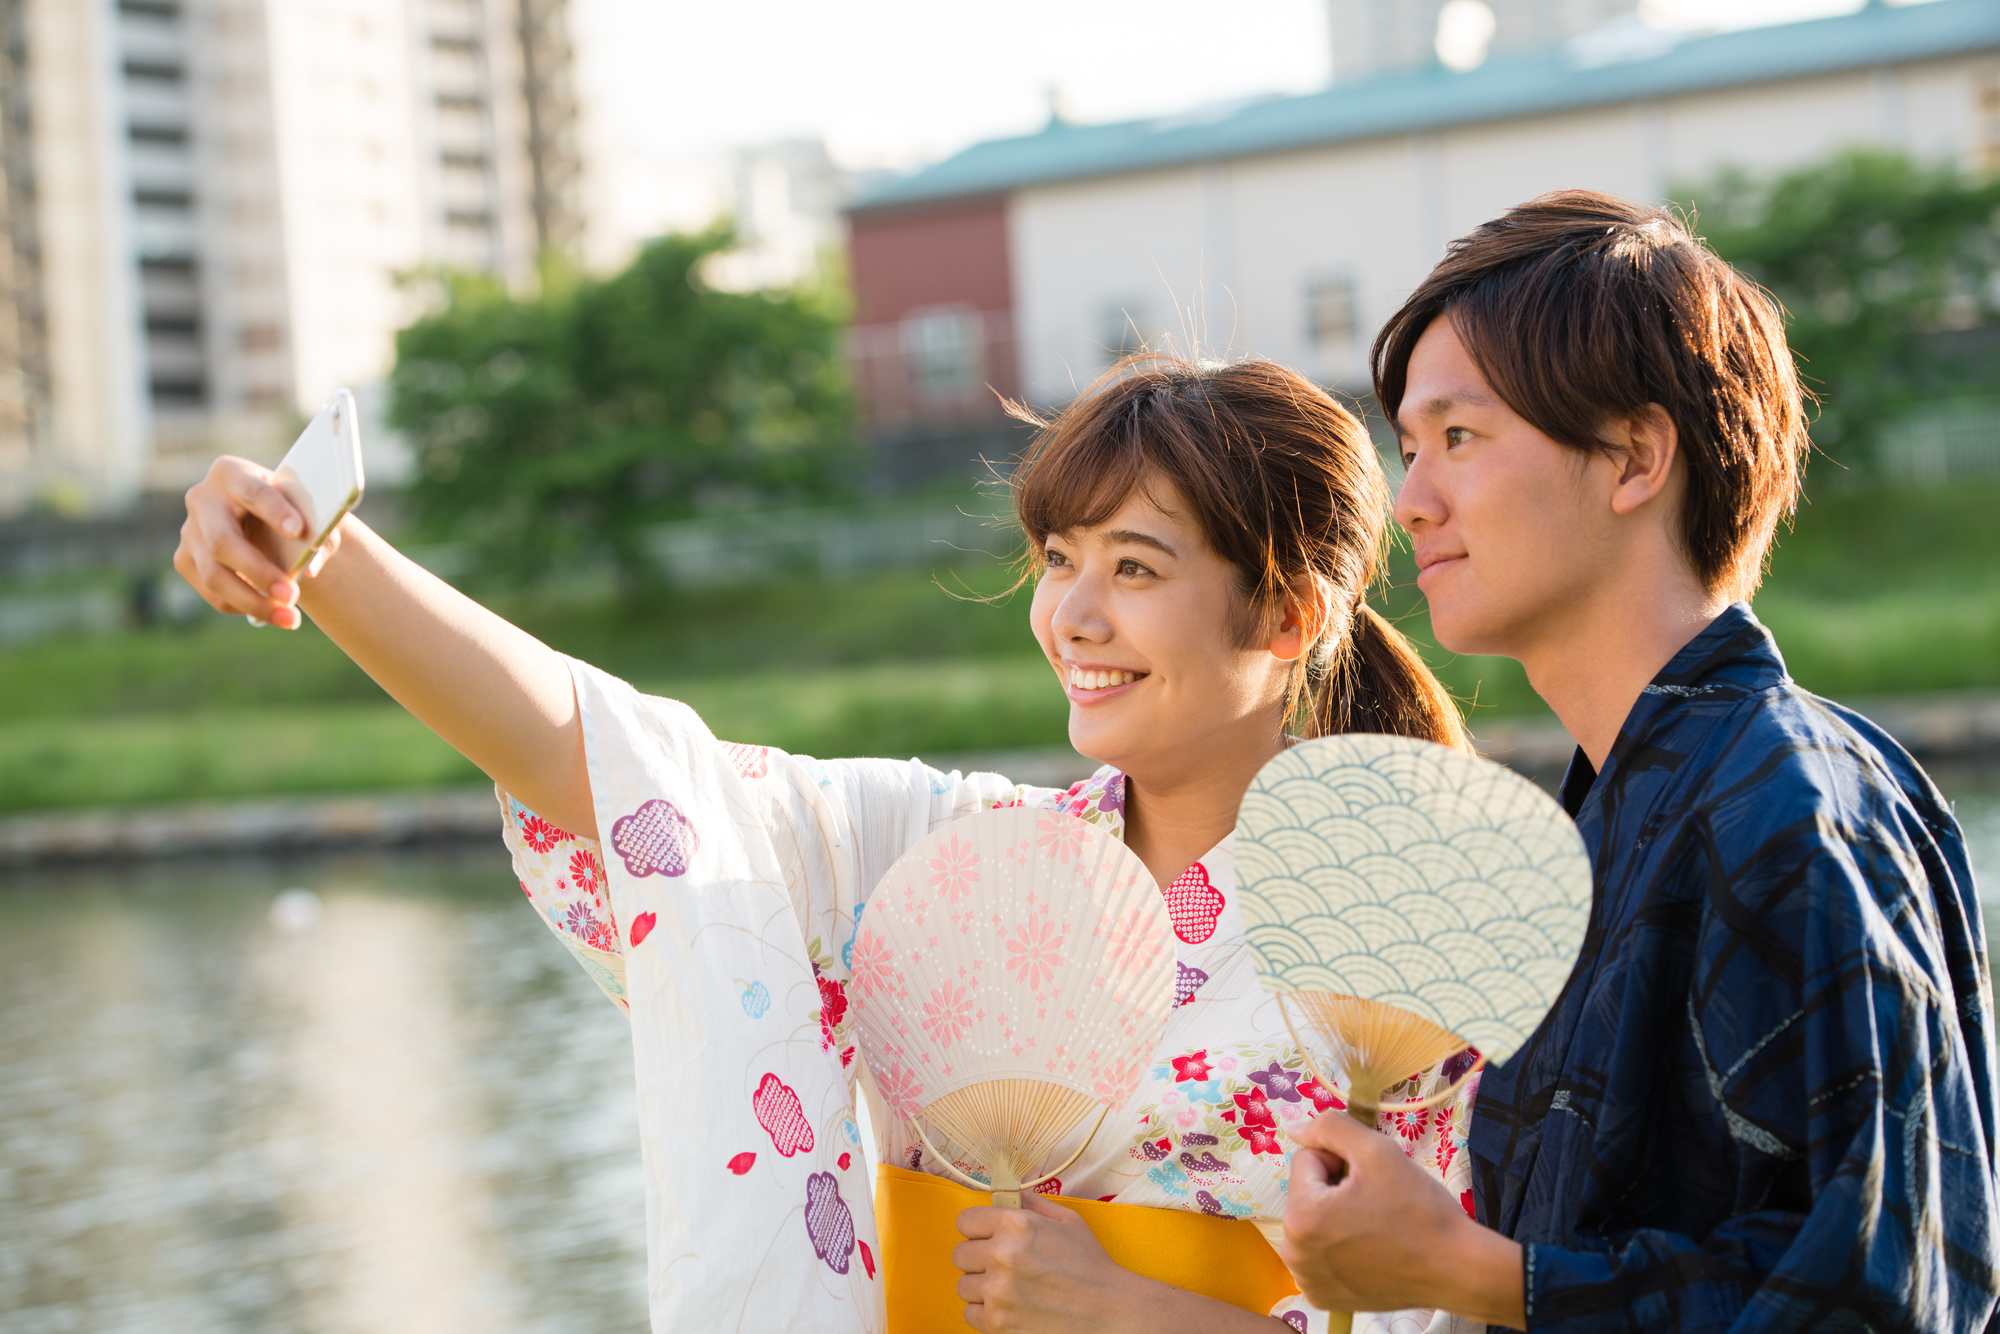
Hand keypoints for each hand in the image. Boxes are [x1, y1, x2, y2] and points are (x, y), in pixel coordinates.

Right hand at [175, 455, 343, 629]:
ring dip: (253, 602)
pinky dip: (242, 606)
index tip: (299, 532)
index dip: (275, 511)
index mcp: (230, 473)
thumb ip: (317, 528)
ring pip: (213, 574)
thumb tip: (311, 567)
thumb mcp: (304, 504)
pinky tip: (270, 612)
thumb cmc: (288, 506)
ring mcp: (188, 531)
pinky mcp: (184, 559)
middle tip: (292, 594)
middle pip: (223, 541)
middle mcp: (201, 499)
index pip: (252, 491)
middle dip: (259, 572)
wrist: (261, 516)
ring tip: (290, 618)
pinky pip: (210, 591)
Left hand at [953, 1193, 1150, 1332]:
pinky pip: (970, 1313)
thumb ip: (1031, 1203)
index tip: (986, 1236)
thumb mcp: (1067, 1221)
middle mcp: (1002, 1255)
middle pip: (960, 1254)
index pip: (965, 1221)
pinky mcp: (997, 1323)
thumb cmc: (1090, 1265)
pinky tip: (1007, 1307)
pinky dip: (984, 1312)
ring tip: (1007, 1288)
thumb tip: (1005, 1194)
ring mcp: (997, 1291)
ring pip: (964, 1286)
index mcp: (1017, 1224)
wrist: (1108, 1312)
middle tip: (1000, 1265)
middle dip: (978, 1258)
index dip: (976, 1228)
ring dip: (981, 1286)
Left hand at [1280, 1112, 1523, 1329]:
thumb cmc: (1419, 1209)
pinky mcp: (1323, 1298)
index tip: (1371, 1179)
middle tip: (1377, 1204)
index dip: (1342, 1160)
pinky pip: (1321, 1254)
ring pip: (1313, 1222)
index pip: (1306, 1160)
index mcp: (1301, 1216)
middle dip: (1337, 1189)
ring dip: (1337, 1217)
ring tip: (1376, 1227)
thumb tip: (1294, 1126)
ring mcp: (1308, 1280)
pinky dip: (1340, 1248)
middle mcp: (1295, 1254)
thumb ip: (1330, 1127)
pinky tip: (1371, 1252)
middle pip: (1307, 1193)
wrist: (1456, 1269)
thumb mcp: (1377, 1150)